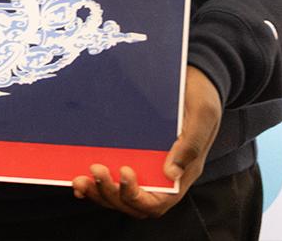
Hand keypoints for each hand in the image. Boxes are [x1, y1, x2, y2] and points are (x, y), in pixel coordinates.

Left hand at [72, 66, 220, 218]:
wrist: (193, 78)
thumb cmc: (200, 94)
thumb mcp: (202, 114)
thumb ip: (190, 144)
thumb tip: (171, 174)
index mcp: (183, 172)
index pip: (158, 202)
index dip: (137, 196)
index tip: (123, 172)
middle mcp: (164, 176)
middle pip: (134, 204)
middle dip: (111, 194)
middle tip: (95, 170)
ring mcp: (147, 168)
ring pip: (120, 196)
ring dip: (99, 192)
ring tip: (80, 179)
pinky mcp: (134, 155)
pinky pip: (113, 179)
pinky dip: (96, 184)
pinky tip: (79, 176)